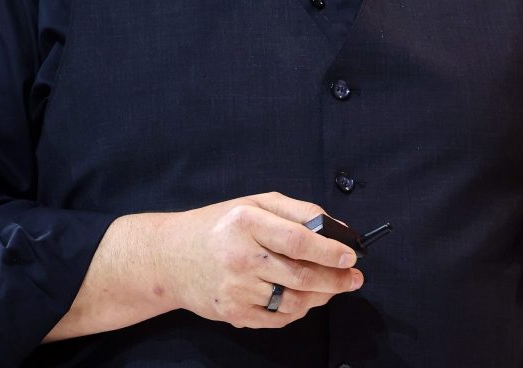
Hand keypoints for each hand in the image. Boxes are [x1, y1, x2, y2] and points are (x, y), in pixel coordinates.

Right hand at [153, 191, 363, 327]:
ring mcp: (235, 288)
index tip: (351, 257)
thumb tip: (338, 230)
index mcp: (246, 222)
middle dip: (335, 279)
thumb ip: (297, 211)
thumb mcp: (254, 204)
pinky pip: (278, 319)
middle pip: (300, 275)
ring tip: (332, 288)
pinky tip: (305, 299)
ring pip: (293, 301)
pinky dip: (298, 311)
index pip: (298, 240)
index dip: (329, 251)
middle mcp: (239, 256)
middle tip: (354, 279)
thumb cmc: (218, 225)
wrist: (169, 257)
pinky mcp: (233, 312)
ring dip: (320, 297)